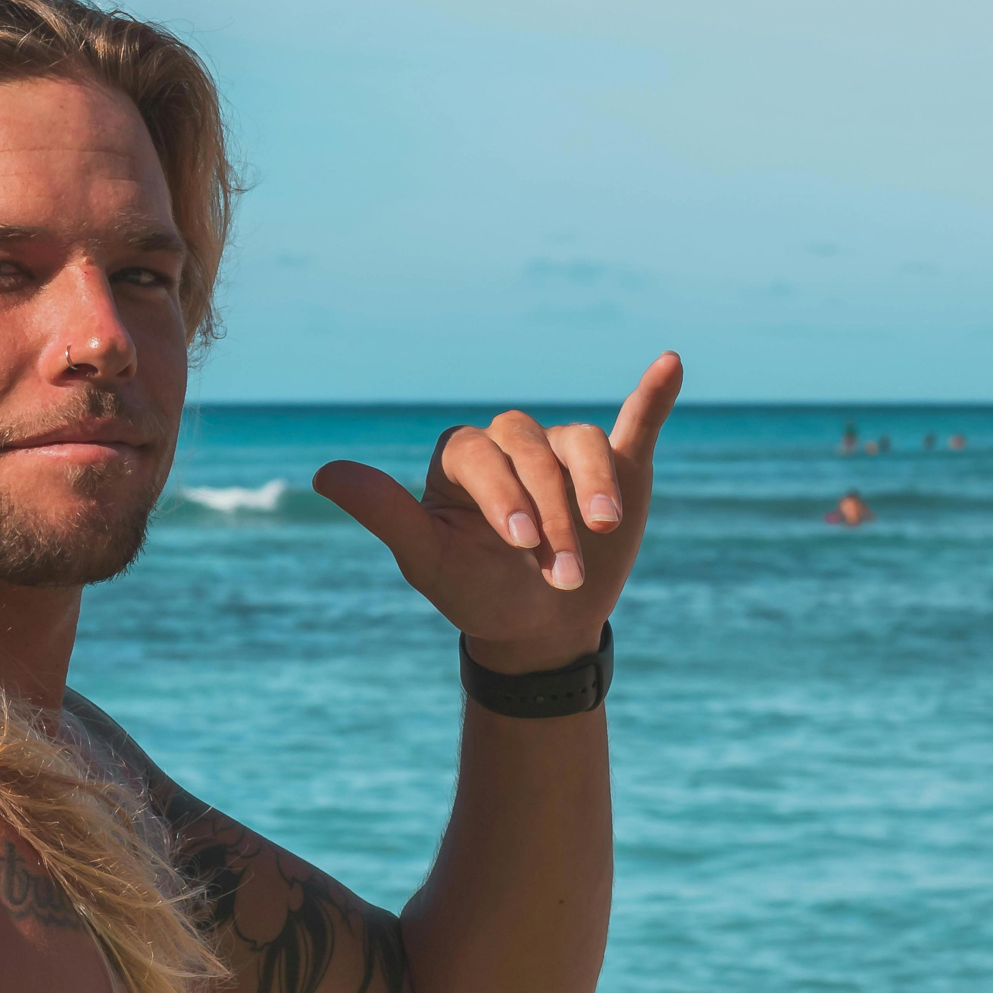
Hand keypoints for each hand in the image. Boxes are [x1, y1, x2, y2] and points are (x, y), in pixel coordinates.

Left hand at [313, 351, 682, 673]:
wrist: (538, 627)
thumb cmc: (475, 593)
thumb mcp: (428, 561)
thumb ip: (384, 514)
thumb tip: (322, 474)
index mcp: (461, 460)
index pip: (481, 455)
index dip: (504, 495)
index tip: (521, 546)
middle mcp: (511, 445)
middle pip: (534, 452)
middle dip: (552, 514)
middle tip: (562, 572)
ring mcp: (563, 452)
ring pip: (582, 443)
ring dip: (597, 486)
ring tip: (605, 531)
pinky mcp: (617, 464)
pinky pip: (635, 421)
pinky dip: (653, 395)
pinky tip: (670, 364)